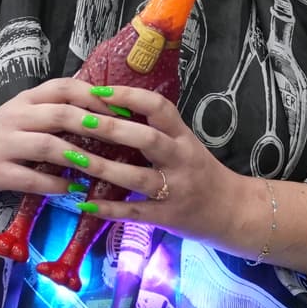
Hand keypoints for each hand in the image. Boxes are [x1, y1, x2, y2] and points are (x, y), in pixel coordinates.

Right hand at [0, 78, 118, 200]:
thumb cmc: (0, 138)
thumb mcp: (24, 116)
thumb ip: (55, 110)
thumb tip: (103, 110)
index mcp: (26, 100)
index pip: (63, 88)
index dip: (94, 95)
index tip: (123, 106)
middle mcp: (16, 117)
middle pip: (60, 114)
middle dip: (94, 124)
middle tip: (121, 136)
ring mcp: (4, 144)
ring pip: (47, 145)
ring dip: (78, 157)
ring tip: (100, 167)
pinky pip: (30, 177)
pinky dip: (54, 184)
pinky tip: (72, 189)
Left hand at [52, 85, 243, 245]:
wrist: (233, 211)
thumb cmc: (201, 172)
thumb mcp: (186, 144)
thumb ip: (157, 130)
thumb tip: (113, 109)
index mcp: (184, 137)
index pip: (160, 108)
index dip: (130, 97)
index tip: (100, 90)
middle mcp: (181, 160)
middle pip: (148, 139)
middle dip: (113, 129)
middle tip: (81, 119)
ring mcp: (175, 190)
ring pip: (137, 177)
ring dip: (103, 168)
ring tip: (73, 158)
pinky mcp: (168, 217)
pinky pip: (135, 212)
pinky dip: (109, 209)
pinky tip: (84, 203)